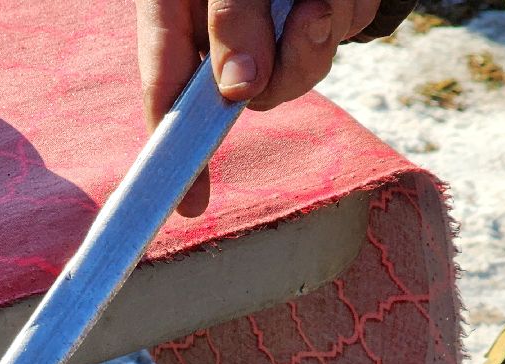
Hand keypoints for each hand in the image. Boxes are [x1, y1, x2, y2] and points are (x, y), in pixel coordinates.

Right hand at [136, 0, 382, 214]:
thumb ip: (230, 16)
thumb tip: (236, 94)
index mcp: (174, 3)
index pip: (164, 84)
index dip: (174, 148)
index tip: (188, 203)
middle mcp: (214, 22)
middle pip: (236, 94)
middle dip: (280, 71)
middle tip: (307, 20)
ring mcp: (263, 27)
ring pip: (287, 80)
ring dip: (315, 43)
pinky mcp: (307, 22)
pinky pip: (325, 47)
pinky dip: (339, 17)